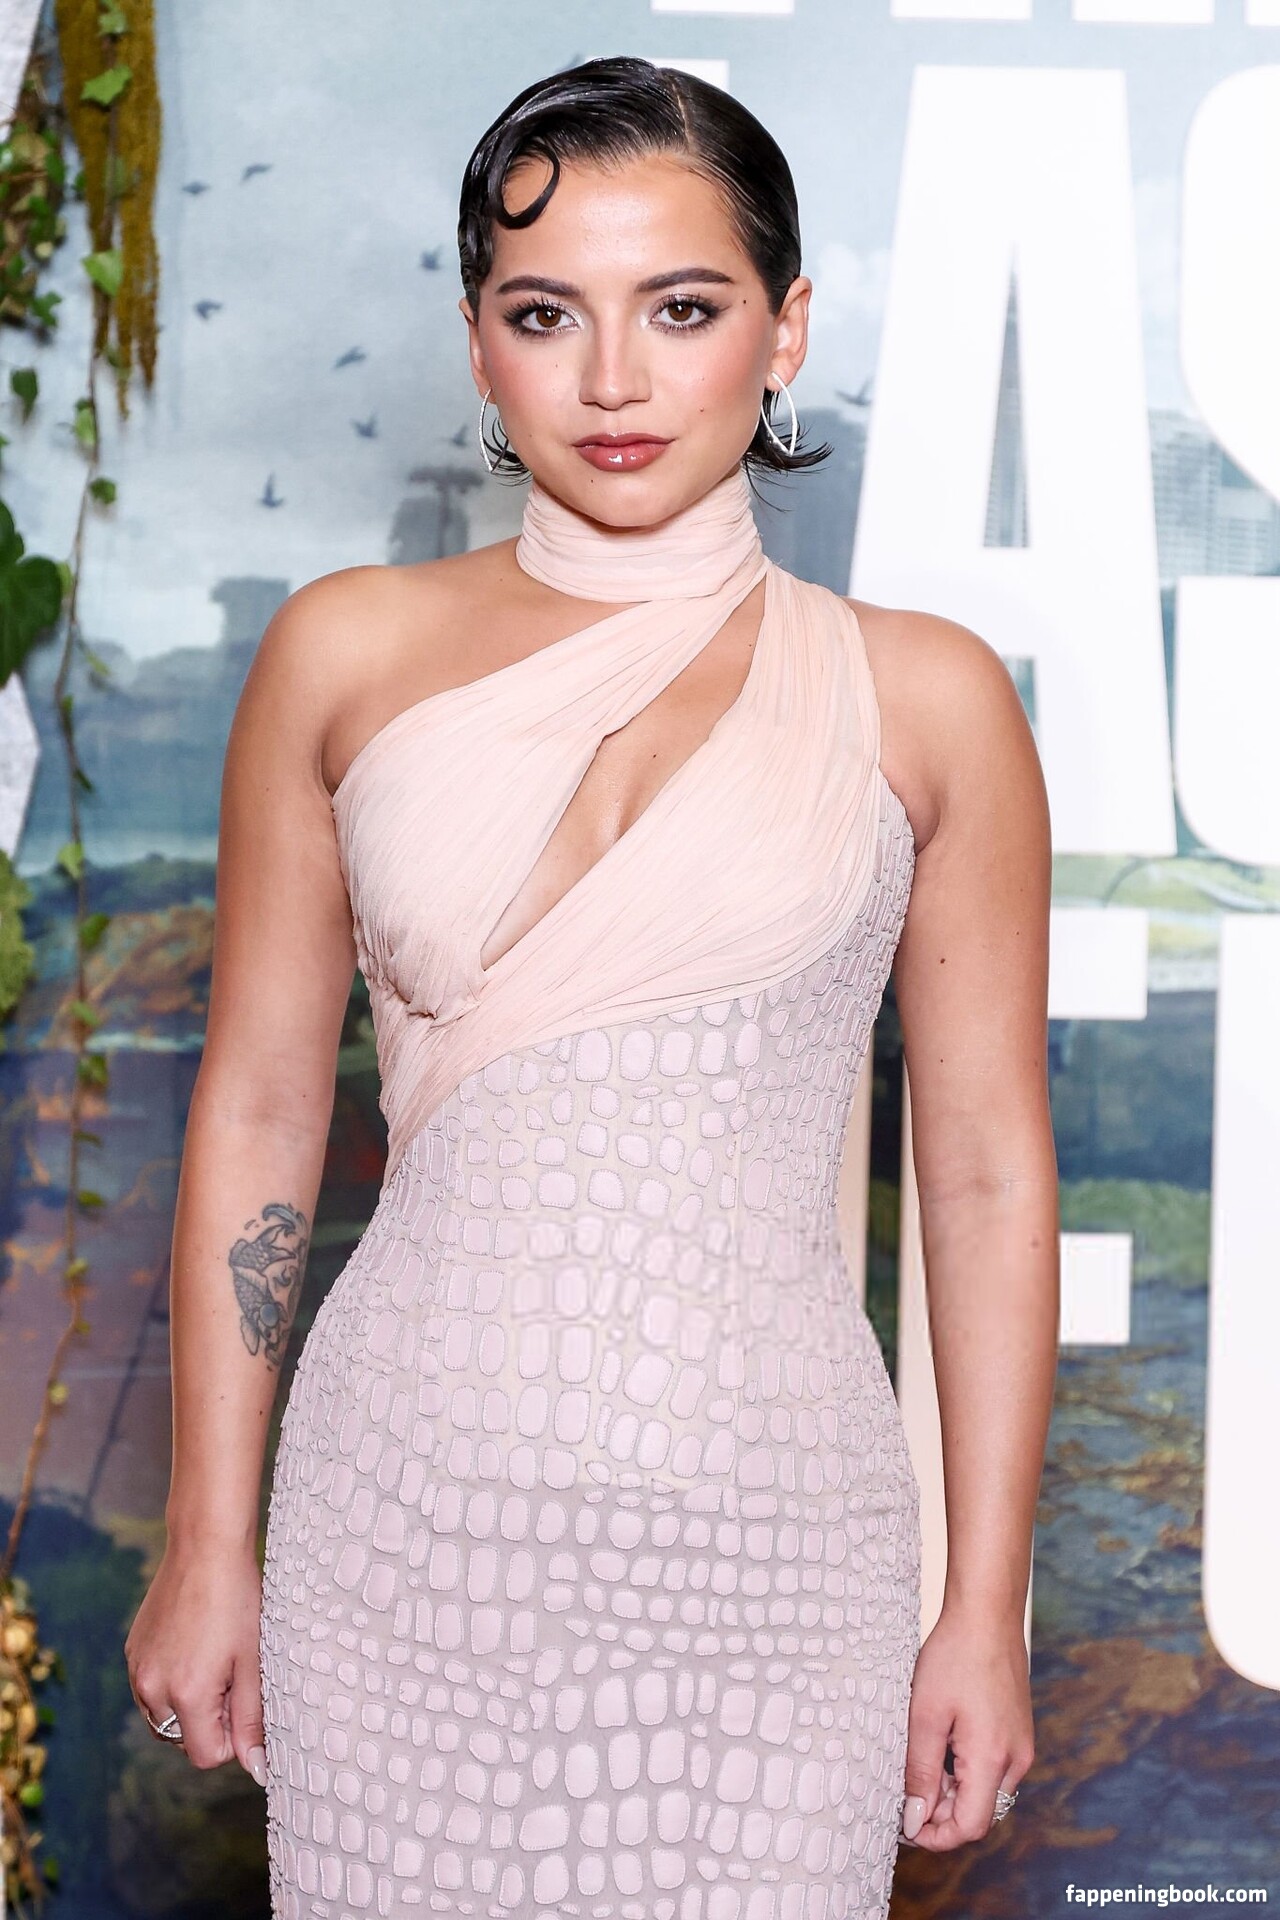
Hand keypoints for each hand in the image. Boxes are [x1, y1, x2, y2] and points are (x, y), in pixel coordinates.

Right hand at [124, 1537, 266, 1785]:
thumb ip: (252, 1719)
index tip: (245, 1701)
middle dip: (210, 1721)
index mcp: (185, 1694)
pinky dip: (172, 1683)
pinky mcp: (132, 1653)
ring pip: (165, 1718)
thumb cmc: (237, 1601)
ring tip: (213, 1659)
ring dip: (189, 1706)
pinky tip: (194, 1647)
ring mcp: (137, 1670)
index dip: (233, 1738)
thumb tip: (256, 1768)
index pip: (205, 1756)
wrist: (205, 1547)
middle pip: (183, 1740)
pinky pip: (152, 1690)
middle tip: (232, 1674)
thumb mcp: (253, 1662)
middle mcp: (152, 1689)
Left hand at [897, 1605, 1033, 1850]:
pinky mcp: (1018, 1732)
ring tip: (922, 1756)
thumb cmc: (955, 1658)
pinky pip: (993, 1769)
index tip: (905, 1824)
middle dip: (941, 1813)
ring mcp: (1020, 1746)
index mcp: (992, 1760)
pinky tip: (942, 1741)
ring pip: (985, 1792)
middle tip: (906, 1788)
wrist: (988, 1615)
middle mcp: (1015, 1760)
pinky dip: (966, 1770)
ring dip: (952, 1790)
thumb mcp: (925, 1715)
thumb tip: (915, 1818)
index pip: (970, 1828)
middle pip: (978, 1813)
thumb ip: (921, 1772)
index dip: (936, 1836)